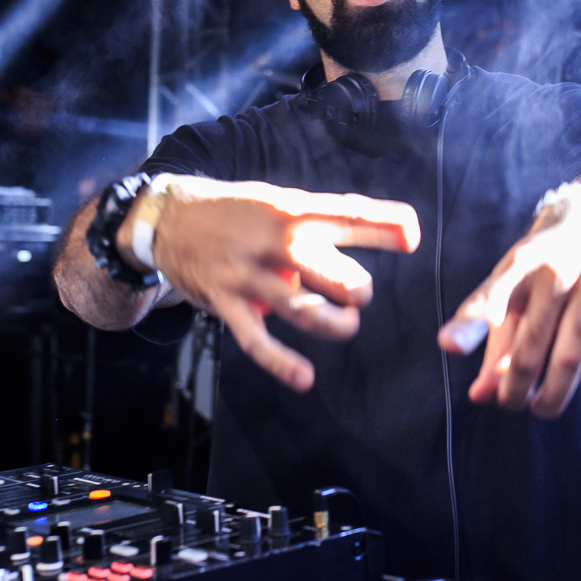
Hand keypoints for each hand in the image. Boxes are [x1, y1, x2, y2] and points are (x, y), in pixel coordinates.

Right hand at [147, 178, 420, 391]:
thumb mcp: (277, 202)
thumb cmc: (236, 212)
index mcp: (288, 211)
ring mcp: (247, 275)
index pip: (342, 214)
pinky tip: (304, 378)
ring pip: (300, 308)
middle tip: (360, 295)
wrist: (167, 217)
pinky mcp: (226, 304)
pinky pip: (256, 341)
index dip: (380, 224)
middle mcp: (270, 243)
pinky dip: (281, 363)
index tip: (412, 234)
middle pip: (327, 268)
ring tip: (347, 326)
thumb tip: (389, 229)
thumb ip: (323, 222)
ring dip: (332, 323)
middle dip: (355, 288)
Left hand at [438, 222, 580, 417]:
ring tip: (540, 409)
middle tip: (508, 402)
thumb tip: (480, 394)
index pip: (492, 297)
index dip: (470, 324)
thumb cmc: (547, 263)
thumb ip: (493, 338)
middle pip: (532, 338)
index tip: (450, 346)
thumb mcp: (512, 286)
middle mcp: (557, 269)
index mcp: (521, 263)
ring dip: (555, 389)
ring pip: (574, 346)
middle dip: (515, 381)